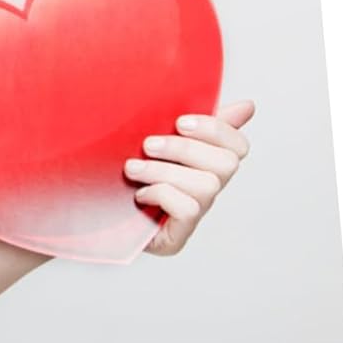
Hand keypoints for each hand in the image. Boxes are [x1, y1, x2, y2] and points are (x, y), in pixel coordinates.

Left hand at [125, 99, 254, 257]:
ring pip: (206, 186)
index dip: (217, 130)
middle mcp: (208, 189)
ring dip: (164, 172)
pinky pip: (188, 210)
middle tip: (148, 144)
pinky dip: (162, 195)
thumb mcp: (156, 142)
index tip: (181, 122)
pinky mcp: (178, 237)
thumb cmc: (126, 174)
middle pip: (227, 164)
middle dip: (184, 149)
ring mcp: (195, 214)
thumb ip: (192, 124)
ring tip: (132, 168)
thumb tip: (247, 106)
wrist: (95, 212)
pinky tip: (140, 195)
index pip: (238, 146)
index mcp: (206, 164)